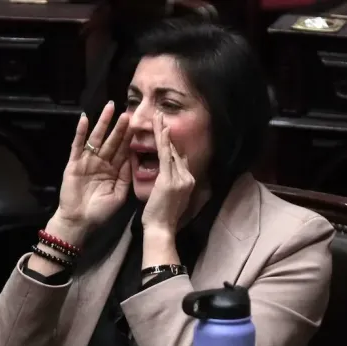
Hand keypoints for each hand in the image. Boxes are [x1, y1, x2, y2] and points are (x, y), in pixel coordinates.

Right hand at [53, 101, 132, 236]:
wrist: (80, 221)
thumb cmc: (100, 212)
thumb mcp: (119, 195)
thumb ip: (125, 177)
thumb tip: (132, 160)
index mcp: (113, 171)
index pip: (123, 151)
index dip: (130, 138)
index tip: (139, 125)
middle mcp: (101, 163)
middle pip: (112, 141)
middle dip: (119, 127)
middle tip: (128, 112)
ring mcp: (87, 161)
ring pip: (96, 139)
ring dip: (103, 123)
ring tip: (110, 108)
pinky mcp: (74, 163)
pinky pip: (77, 145)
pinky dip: (81, 132)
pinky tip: (85, 119)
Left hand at [141, 112, 194, 234]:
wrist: (161, 229)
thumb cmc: (162, 216)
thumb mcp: (173, 197)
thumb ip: (175, 182)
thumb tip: (175, 171)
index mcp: (188, 182)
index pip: (180, 159)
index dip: (172, 145)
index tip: (165, 130)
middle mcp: (188, 178)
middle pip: (177, 152)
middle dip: (168, 134)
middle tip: (161, 116)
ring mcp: (180, 178)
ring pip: (171, 150)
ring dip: (163, 132)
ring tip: (158, 116)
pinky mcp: (169, 179)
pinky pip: (166, 156)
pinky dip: (163, 141)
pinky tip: (161, 128)